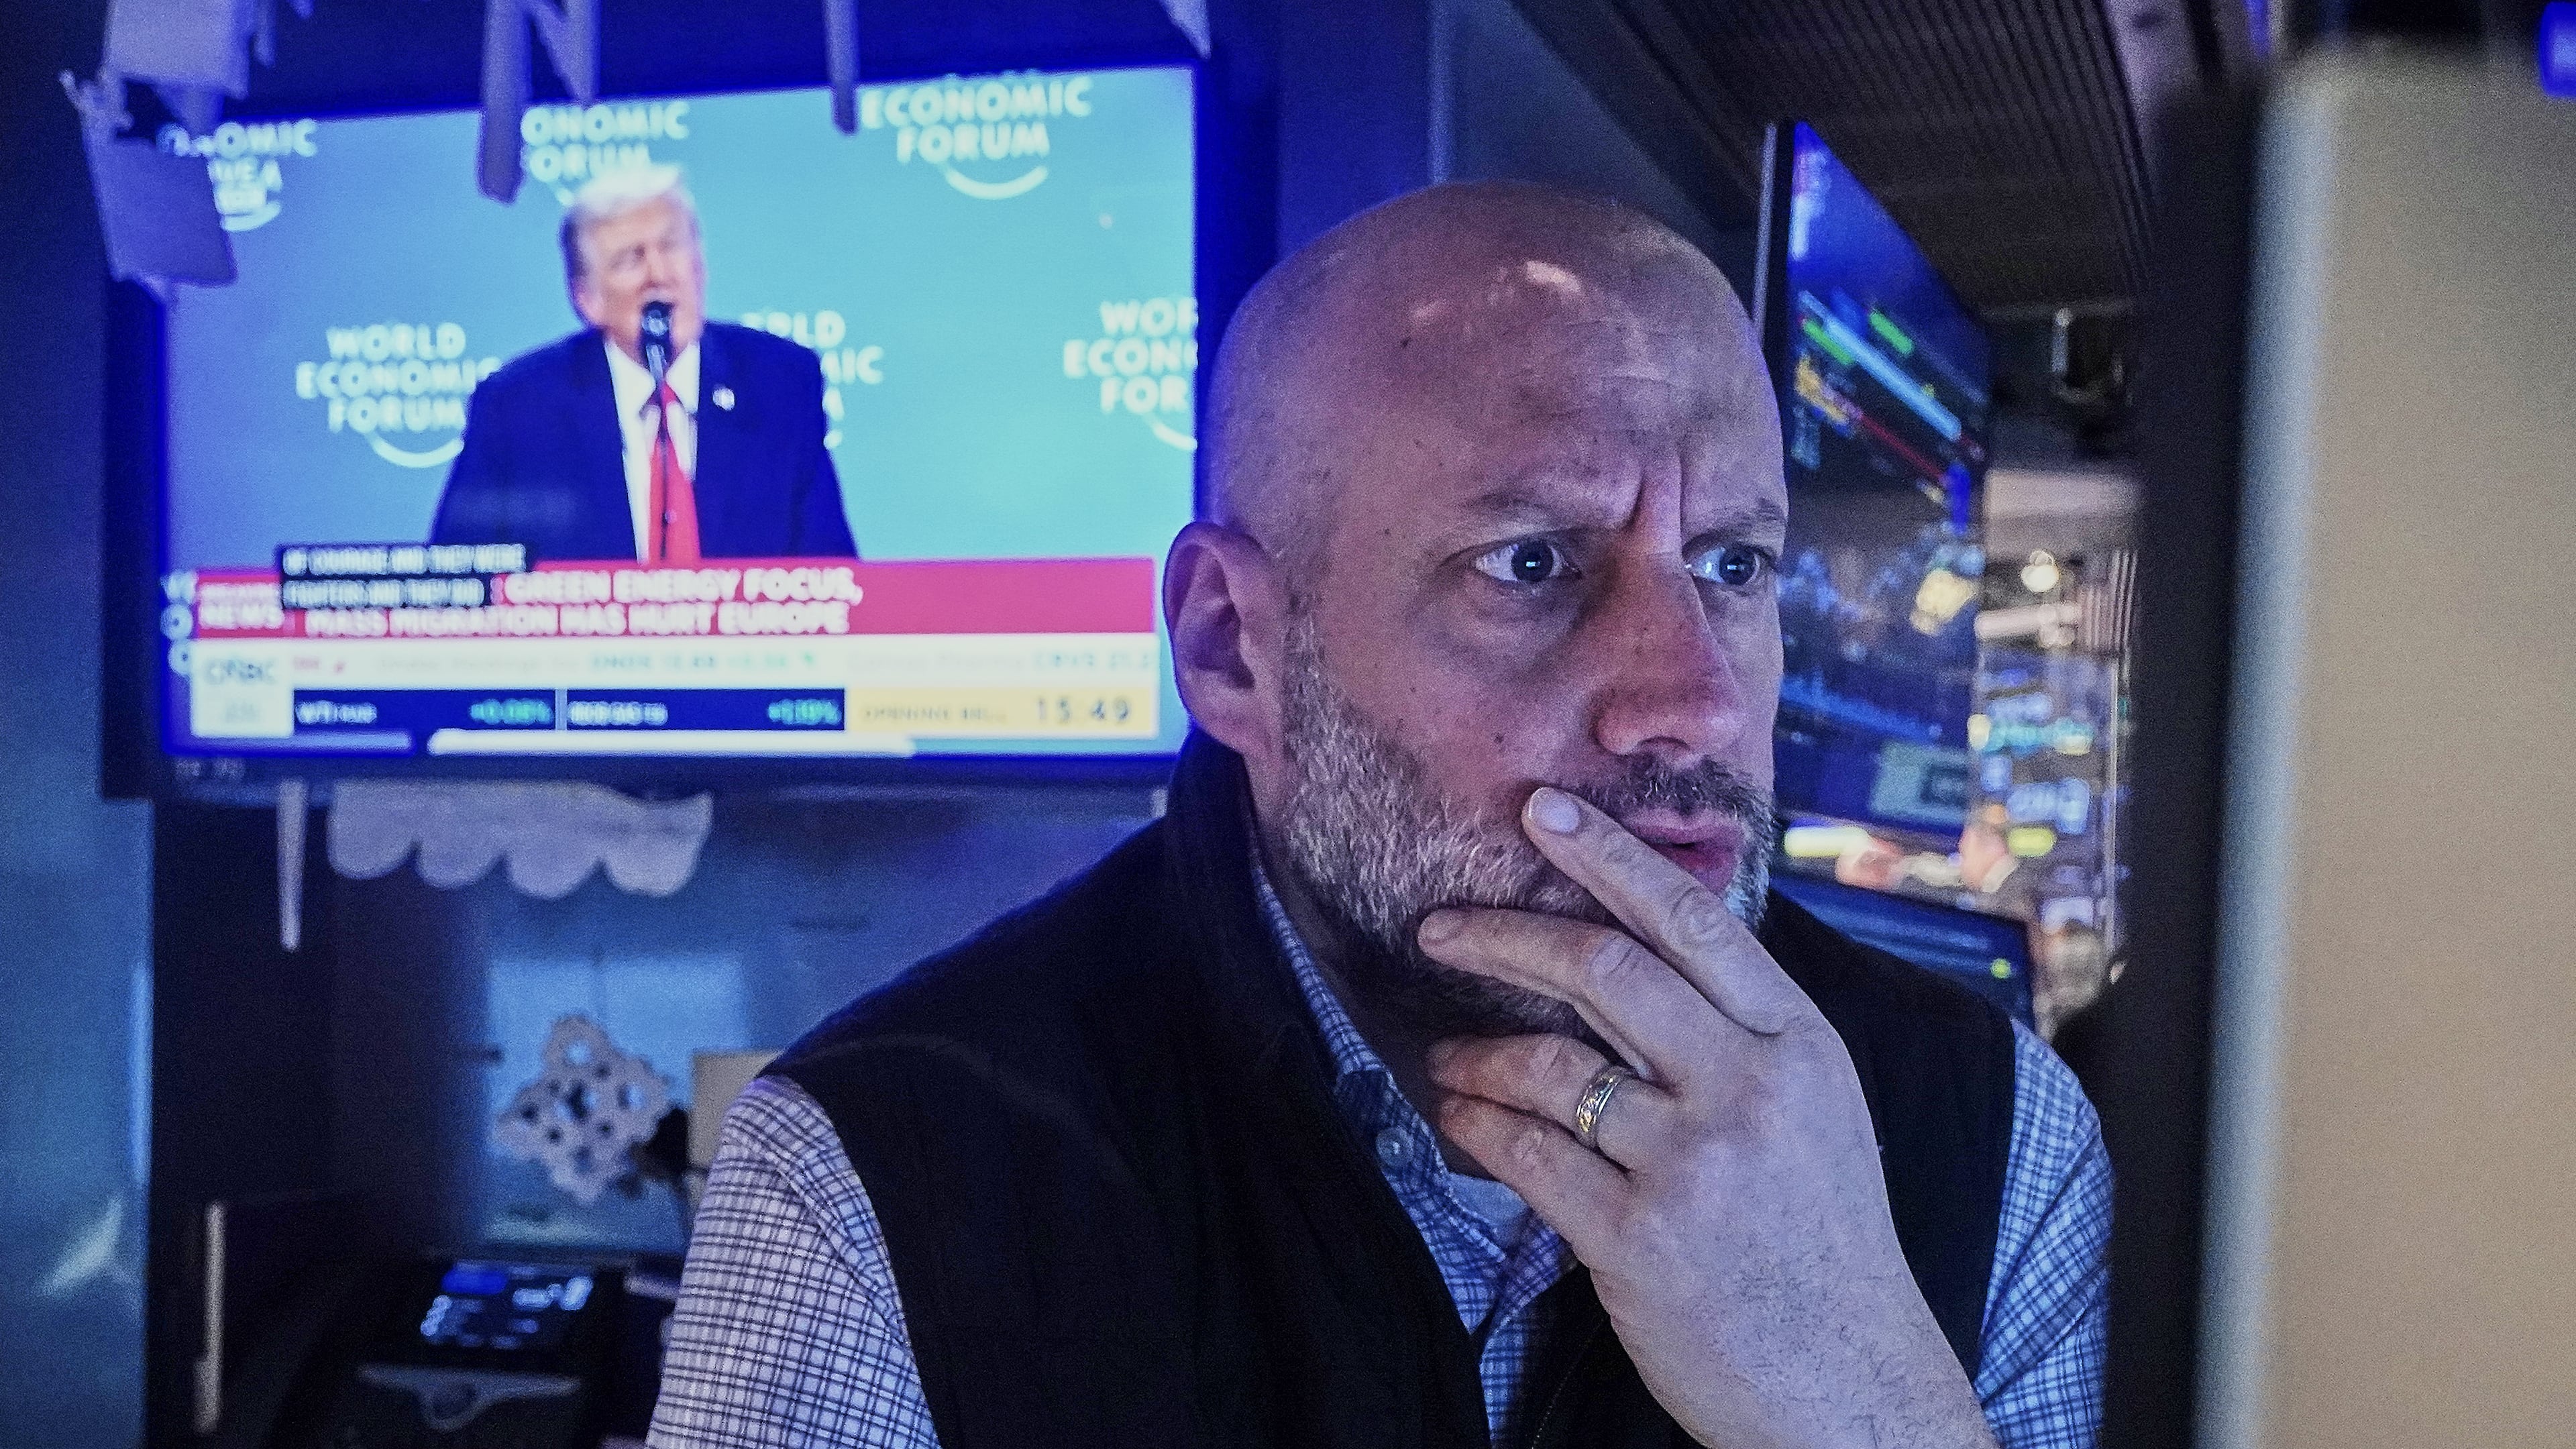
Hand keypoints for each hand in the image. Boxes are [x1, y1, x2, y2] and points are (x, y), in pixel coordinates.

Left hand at [1417, 787, 1995, 1448]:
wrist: (1849, 1384)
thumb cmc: (1821, 1241)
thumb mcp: (1816, 1108)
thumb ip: (1742, 1030)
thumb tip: (1640, 944)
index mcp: (1800, 1043)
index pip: (1692, 920)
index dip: (1608, 855)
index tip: (1540, 811)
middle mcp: (1751, 1089)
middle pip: (1605, 969)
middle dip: (1505, 933)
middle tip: (1439, 925)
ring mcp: (1693, 1164)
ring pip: (1548, 1062)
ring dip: (1476, 1049)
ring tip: (1445, 1055)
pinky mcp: (1637, 1236)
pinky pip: (1526, 1152)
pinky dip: (1476, 1124)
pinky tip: (1458, 1117)